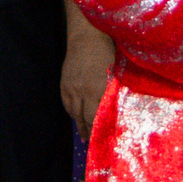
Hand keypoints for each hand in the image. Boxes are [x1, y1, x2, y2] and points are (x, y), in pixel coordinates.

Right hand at [61, 19, 115, 137]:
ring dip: (80, 125)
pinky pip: (67, 104)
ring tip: (85, 135)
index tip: (106, 140)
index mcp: (100, 90)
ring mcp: (72, 89)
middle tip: (94, 143)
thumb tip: (118, 108)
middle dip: (90, 132)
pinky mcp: (64, 85)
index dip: (102, 130)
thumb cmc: (107, 52)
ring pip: (75, 114)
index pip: (100, 117)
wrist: (86, 37)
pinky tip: (76, 117)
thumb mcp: (116, 73)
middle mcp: (84, 92)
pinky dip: (72, 113)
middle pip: (86, 118)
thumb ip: (114, 92)